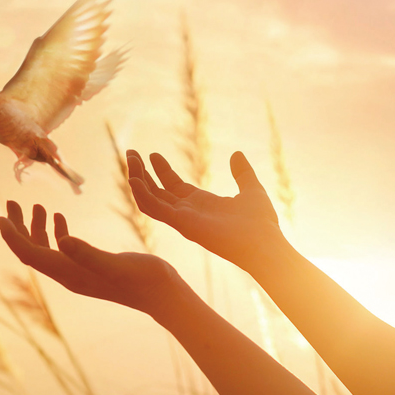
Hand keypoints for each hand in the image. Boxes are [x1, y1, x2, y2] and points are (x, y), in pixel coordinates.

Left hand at [0, 201, 184, 317]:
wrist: (165, 296)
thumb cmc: (144, 279)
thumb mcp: (115, 263)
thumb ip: (87, 253)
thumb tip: (61, 241)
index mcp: (69, 273)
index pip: (30, 255)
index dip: (12, 236)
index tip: (0, 215)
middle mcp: (69, 275)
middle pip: (32, 251)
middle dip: (18, 227)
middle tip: (11, 202)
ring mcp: (79, 272)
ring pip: (46, 249)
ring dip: (36, 228)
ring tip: (35, 205)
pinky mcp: (90, 268)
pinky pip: (64, 250)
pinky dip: (56, 232)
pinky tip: (58, 217)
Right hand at [127, 150, 281, 271]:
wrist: (264, 242)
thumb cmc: (261, 223)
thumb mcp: (251, 189)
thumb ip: (242, 172)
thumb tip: (236, 154)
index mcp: (200, 204)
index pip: (173, 186)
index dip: (161, 170)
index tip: (152, 154)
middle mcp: (187, 212)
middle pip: (156, 191)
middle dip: (142, 172)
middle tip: (131, 153)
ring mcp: (182, 219)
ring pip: (149, 199)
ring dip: (137, 179)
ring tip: (130, 159)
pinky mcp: (181, 223)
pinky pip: (154, 209)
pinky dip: (142, 194)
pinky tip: (134, 180)